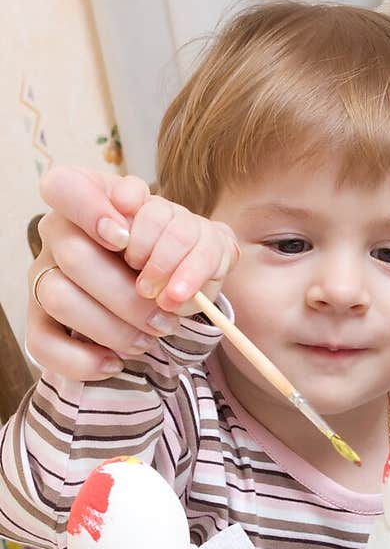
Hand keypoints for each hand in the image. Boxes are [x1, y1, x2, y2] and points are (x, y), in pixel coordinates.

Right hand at [26, 167, 238, 380]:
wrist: (169, 287)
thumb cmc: (175, 255)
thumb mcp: (191, 237)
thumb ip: (184, 235)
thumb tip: (165, 262)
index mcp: (88, 201)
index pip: (63, 186)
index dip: (90, 210)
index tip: (124, 238)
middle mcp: (59, 234)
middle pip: (73, 254)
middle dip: (126, 292)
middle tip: (164, 310)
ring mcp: (45, 275)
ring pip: (59, 297)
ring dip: (113, 325)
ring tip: (150, 336)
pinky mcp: (40, 319)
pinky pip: (42, 343)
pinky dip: (85, 359)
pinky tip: (115, 361)